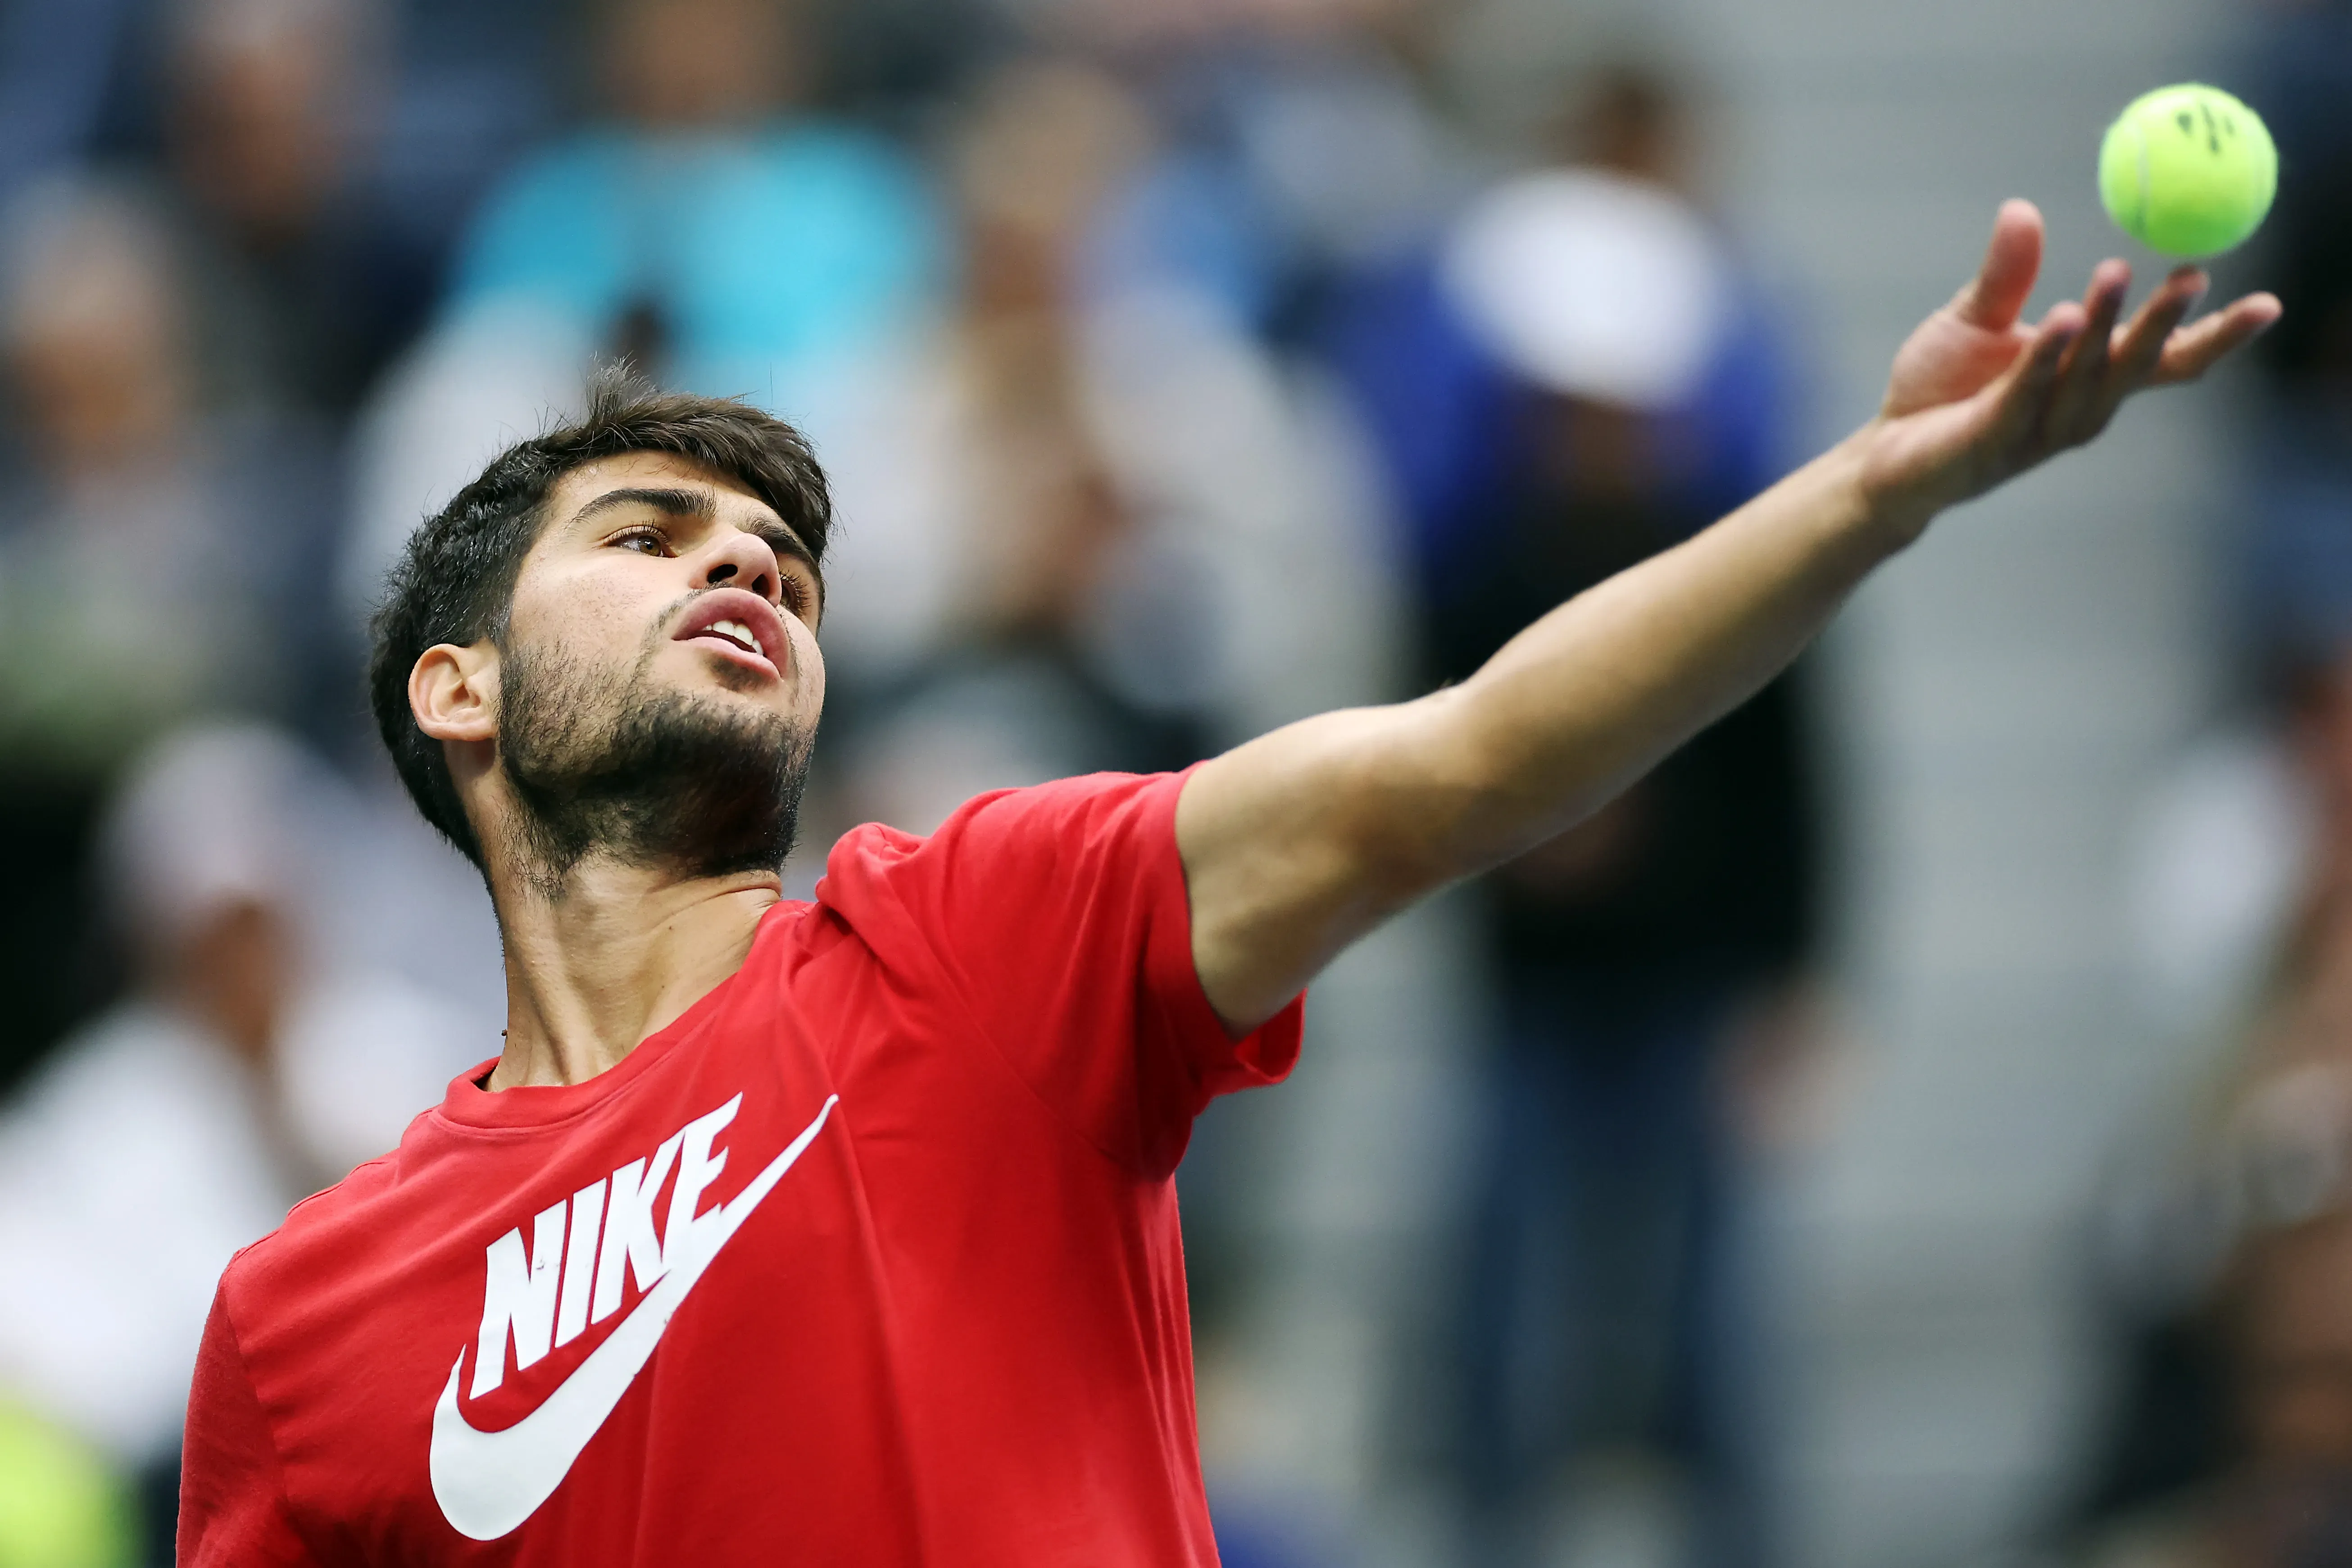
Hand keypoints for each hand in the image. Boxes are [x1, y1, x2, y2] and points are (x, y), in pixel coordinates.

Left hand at [1857, 199, 2280, 536]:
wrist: (1883, 456)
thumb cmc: (1940, 390)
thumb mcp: (1975, 320)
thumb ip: (2007, 275)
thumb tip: (2023, 208)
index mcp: (2088, 380)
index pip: (2165, 361)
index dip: (2215, 335)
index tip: (2268, 303)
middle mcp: (2078, 412)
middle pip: (2135, 366)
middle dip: (2164, 322)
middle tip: (2193, 271)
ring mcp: (2037, 433)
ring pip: (2083, 379)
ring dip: (2102, 328)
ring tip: (2114, 273)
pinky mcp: (1991, 444)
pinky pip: (2024, 396)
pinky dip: (2043, 358)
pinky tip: (2059, 317)